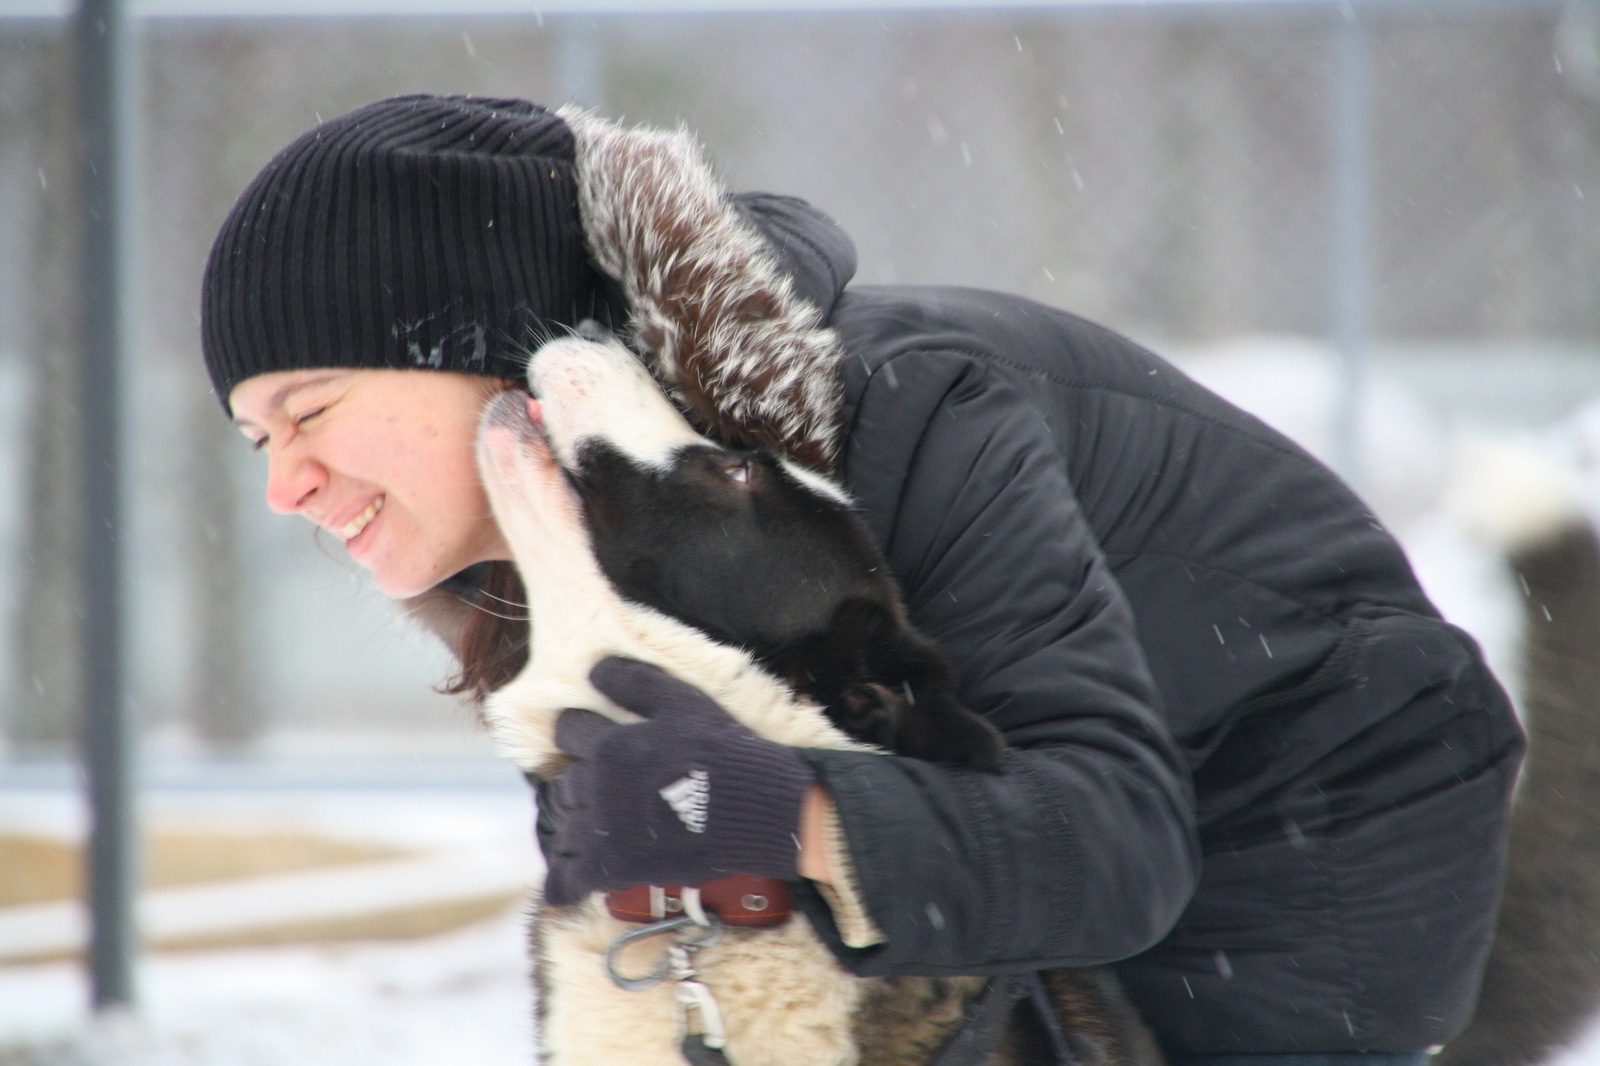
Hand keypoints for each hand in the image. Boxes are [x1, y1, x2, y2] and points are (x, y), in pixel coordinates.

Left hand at [540, 657, 814, 906]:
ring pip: (565, 827)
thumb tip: (594, 666)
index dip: (578, 731)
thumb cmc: (722, 750)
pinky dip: (562, 884)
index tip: (588, 738)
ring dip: (575, 825)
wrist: (755, 806)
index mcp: (609, 745)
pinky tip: (561, 888)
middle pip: (566, 782)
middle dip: (581, 780)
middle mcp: (597, 787)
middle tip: (605, 787)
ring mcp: (603, 831)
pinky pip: (570, 879)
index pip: (569, 730)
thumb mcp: (682, 701)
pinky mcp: (615, 869)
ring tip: (594, 828)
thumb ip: (635, 682)